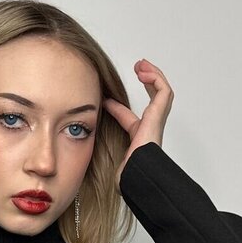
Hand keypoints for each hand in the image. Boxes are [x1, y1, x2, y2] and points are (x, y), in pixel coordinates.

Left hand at [103, 58, 174, 184]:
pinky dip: (156, 78)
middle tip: (138, 69)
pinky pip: (164, 91)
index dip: (116, 106)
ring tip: (141, 65)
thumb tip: (77, 136)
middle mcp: (150, 128)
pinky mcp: (158, 115)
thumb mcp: (102, 155)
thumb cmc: (122, 172)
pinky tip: (143, 72)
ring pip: (162, 92)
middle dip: (147, 82)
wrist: (135, 177)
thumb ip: (93, 145)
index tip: (104, 98)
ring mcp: (156, 121)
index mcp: (137, 139)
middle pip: (154, 100)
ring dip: (153, 75)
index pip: (128, 118)